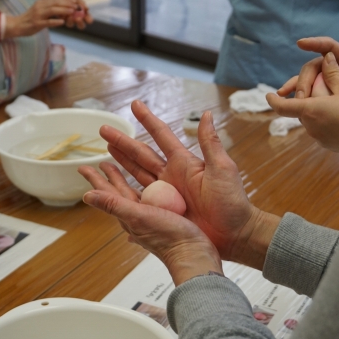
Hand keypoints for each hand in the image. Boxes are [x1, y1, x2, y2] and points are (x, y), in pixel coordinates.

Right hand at [4, 0, 78, 37]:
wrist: (16, 25)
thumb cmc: (30, 19)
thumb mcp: (39, 11)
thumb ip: (49, 9)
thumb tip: (62, 8)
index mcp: (41, 3)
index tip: (75, 1)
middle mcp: (39, 7)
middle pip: (55, 3)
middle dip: (67, 3)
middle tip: (77, 6)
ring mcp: (38, 15)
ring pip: (52, 10)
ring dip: (63, 10)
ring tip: (72, 11)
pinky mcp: (37, 24)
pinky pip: (47, 22)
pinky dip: (55, 21)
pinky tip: (63, 22)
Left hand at [42, 0, 93, 29]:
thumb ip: (80, 2)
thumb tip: (86, 8)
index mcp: (83, 13)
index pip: (88, 19)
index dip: (89, 20)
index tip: (88, 19)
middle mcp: (76, 18)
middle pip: (81, 26)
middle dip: (80, 23)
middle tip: (78, 18)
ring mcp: (68, 19)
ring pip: (71, 25)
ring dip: (71, 21)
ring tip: (70, 16)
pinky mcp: (60, 19)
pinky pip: (62, 21)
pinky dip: (63, 17)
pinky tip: (62, 13)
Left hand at [79, 162, 222, 285]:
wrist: (193, 254)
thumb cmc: (167, 237)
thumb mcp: (139, 216)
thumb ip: (114, 205)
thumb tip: (86, 196)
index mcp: (128, 213)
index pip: (107, 192)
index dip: (95, 179)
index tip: (84, 167)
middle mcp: (138, 215)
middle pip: (120, 192)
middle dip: (110, 177)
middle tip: (102, 164)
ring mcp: (152, 217)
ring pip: (135, 194)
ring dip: (127, 182)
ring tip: (121, 171)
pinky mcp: (168, 218)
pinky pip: (153, 201)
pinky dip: (147, 193)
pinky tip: (149, 195)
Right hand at [85, 100, 280, 269]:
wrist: (234, 234)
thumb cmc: (232, 201)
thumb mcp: (222, 169)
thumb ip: (210, 143)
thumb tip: (207, 114)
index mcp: (184, 162)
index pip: (161, 135)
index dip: (148, 120)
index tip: (135, 104)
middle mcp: (172, 175)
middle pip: (141, 154)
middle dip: (123, 141)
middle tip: (103, 129)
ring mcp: (166, 193)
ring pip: (137, 173)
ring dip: (121, 161)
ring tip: (105, 150)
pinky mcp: (163, 211)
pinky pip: (140, 199)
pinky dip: (125, 192)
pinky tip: (112, 187)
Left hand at [268, 52, 338, 155]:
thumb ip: (331, 74)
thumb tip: (325, 58)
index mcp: (310, 110)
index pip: (282, 106)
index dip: (273, 100)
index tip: (268, 94)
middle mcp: (310, 127)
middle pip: (302, 108)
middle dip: (309, 97)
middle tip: (328, 85)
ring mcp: (319, 138)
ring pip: (312, 118)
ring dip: (318, 108)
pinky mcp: (329, 145)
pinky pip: (322, 128)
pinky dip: (326, 120)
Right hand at [282, 37, 338, 102]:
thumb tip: (337, 92)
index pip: (329, 46)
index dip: (315, 43)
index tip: (300, 43)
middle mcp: (332, 64)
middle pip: (312, 66)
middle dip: (304, 81)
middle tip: (302, 98)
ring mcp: (324, 73)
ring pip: (305, 76)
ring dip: (295, 85)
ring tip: (283, 95)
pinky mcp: (319, 83)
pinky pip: (305, 85)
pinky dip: (294, 90)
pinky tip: (283, 96)